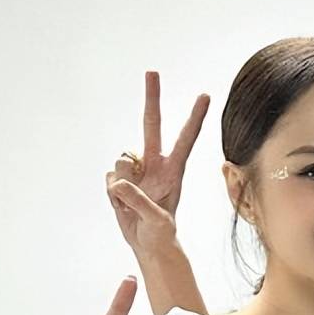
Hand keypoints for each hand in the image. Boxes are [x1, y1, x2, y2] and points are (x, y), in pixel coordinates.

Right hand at [105, 72, 209, 258]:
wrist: (148, 243)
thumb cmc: (161, 233)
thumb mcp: (157, 220)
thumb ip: (139, 201)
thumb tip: (119, 183)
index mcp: (173, 170)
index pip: (185, 139)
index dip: (194, 118)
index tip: (204, 96)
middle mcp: (154, 163)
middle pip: (151, 124)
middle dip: (152, 98)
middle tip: (152, 71)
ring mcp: (136, 169)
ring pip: (121, 161)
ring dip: (123, 184)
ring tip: (134, 204)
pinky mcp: (118, 179)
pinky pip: (109, 179)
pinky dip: (113, 194)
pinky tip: (124, 204)